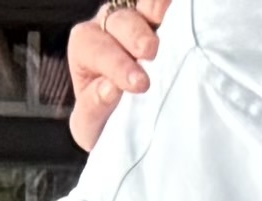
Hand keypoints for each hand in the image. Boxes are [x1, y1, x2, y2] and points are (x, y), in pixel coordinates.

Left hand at [62, 0, 165, 146]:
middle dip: (134, 36)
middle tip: (150, 52)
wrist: (128, 127)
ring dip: (154, 13)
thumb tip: (110, 89)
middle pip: (119, 21)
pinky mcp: (162, 22)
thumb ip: (92, 109)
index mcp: (86, 48)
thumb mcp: (90, 125)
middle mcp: (109, 29)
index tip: (138, 83)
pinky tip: (175, 8)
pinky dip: (168, 6)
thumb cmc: (105, 121)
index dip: (116, 64)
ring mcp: (137, 20)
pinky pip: (163, 7)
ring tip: (165, 21)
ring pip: (142, 8)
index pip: (96, 49)